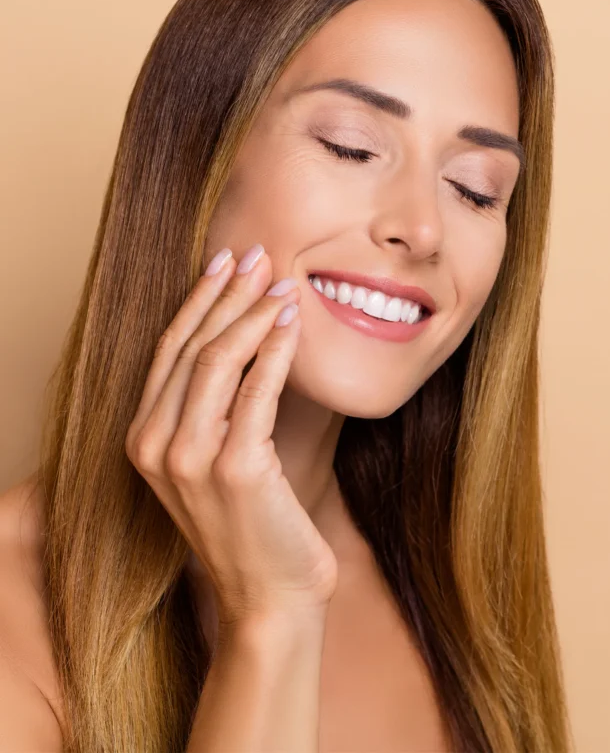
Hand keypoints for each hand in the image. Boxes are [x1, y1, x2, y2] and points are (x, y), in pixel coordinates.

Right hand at [125, 247, 338, 628]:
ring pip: (216, 359)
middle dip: (226, 294)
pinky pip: (255, 390)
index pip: (168, 351)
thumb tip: (246, 333)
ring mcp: (189, 458)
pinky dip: (275, 351)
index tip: (225, 263)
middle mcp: (155, 444)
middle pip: (189, 346)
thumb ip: (216, 406)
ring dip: (253, 314)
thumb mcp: (217, 459)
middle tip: (257, 256)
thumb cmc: (252, 525)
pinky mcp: (234, 468)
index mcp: (143, 438)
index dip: (197, 301)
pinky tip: (293, 325)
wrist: (268, 598)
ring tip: (283, 286)